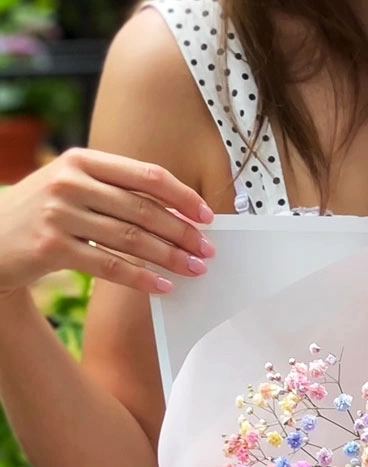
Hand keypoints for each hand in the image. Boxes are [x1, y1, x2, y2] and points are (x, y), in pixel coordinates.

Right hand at [0, 148, 214, 296]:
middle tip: (207, 250)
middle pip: (143, 209)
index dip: (182, 196)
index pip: (145, 175)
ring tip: (195, 269)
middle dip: (182, 232)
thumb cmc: (43, 213)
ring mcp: (58, 214)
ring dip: (170, 257)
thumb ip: (115, 191)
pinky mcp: (51, 248)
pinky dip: (142, 278)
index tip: (207, 216)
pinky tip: (163, 286)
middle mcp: (69, 182)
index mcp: (81, 161)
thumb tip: (176, 212)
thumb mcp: (73, 187)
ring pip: (131, 239)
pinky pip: (110, 266)